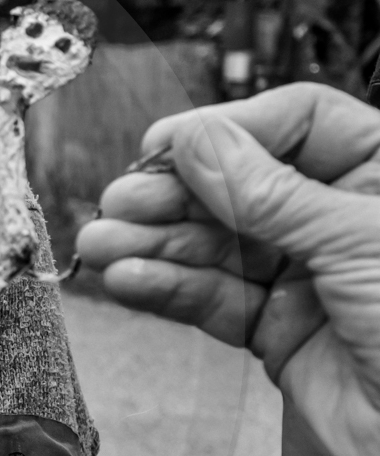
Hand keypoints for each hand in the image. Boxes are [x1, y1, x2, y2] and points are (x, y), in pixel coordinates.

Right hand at [76, 82, 379, 455]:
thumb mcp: (356, 243)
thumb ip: (268, 193)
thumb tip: (195, 140)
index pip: (297, 124)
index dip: (228, 129)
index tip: (165, 145)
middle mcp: (340, 220)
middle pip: (240, 186)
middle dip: (174, 195)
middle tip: (120, 203)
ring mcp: (306, 277)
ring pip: (215, 246)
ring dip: (153, 244)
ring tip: (100, 246)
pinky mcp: (277, 331)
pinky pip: (212, 300)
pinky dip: (166, 290)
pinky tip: (128, 279)